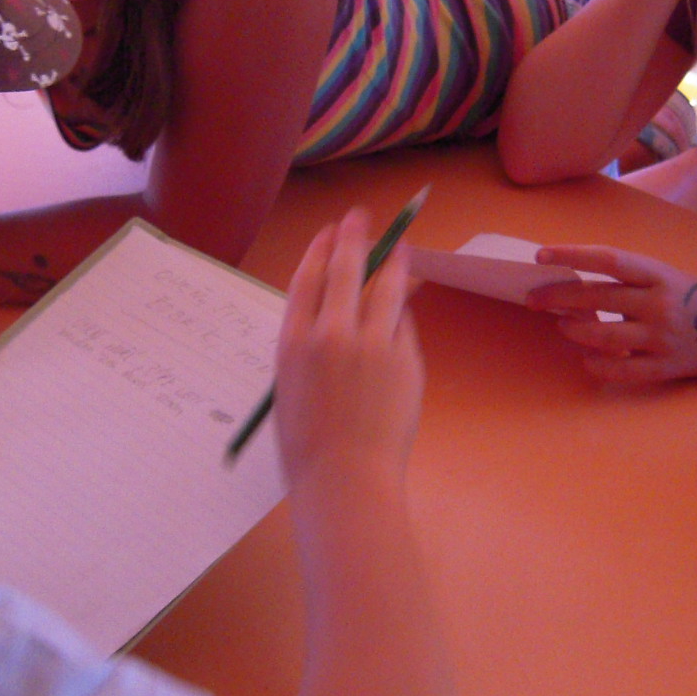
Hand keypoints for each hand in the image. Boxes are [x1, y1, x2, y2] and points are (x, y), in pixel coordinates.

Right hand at [274, 209, 424, 485]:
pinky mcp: (404, 359)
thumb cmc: (308, 443)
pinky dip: (401, 314)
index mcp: (293, 341)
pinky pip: (402, 326)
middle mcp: (331, 333)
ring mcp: (372, 344)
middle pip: (345, 269)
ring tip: (399, 245)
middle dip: (354, 237)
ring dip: (392, 260)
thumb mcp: (291, 386)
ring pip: (386, 287)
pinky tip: (402, 306)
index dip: (320, 249)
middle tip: (361, 217)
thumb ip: (308, 347)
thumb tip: (335, 313)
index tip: (329, 232)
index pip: (307, 277)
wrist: (345, 478)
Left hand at [525, 245, 696, 383]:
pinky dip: (598, 366)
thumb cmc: (690, 299)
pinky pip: (622, 370)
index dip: (572, 255)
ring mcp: (663, 336)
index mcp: (658, 273)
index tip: (541, 255)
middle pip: (597, 297)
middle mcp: (660, 302)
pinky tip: (587, 359)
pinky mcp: (667, 366)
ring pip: (605, 336)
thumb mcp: (662, 278)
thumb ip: (624, 282)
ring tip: (561, 326)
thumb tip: (568, 285)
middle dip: (558, 297)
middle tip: (533, 298)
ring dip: (575, 331)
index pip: (608, 259)